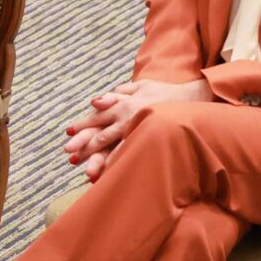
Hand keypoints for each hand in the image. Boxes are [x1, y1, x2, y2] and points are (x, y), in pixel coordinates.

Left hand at [64, 77, 211, 166]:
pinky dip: (122, 163)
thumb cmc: (163, 93)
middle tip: (69, 155)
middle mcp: (128, 118)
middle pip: (102, 133)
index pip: (98, 117)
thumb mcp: (139, 87)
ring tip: (86, 171)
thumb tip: (94, 101)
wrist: (192, 98)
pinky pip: (133, 152)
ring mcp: (139, 129)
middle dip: (85, 146)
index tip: (68, 135)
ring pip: (115, 146)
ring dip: (100, 159)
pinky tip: (113, 173)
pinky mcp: (151, 138)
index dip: (83, 126)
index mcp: (124, 105)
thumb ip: (117, 94)